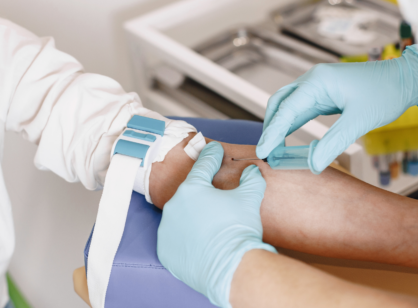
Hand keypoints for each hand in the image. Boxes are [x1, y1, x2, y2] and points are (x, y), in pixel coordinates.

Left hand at [157, 142, 275, 307]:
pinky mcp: (165, 250)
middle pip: (190, 194)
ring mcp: (167, 229)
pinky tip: (198, 241)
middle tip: (216, 197)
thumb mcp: (249, 199)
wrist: (232, 268)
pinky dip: (185, 238)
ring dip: (192, 217)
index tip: (214, 148)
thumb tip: (252, 171)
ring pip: (180, 217)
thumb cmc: (239, 230)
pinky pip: (175, 239)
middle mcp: (174, 206)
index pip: (203, 166)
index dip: (212, 156)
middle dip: (202, 193)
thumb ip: (251, 179)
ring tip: (209, 225)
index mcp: (192, 189)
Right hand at [257, 45, 417, 172]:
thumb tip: (313, 164)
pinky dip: (292, 124)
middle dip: (270, 128)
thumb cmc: (387, 92)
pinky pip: (301, 109)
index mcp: (318, 81)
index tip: (264, 151)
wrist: (406, 80)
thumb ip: (333, 143)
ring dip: (280, 126)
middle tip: (266, 152)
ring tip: (274, 148)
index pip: (286, 109)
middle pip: (280, 104)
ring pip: (288, 106)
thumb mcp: (359, 121)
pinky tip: (289, 138)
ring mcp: (318, 86)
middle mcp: (313, 80)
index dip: (272, 132)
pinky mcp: (325, 95)